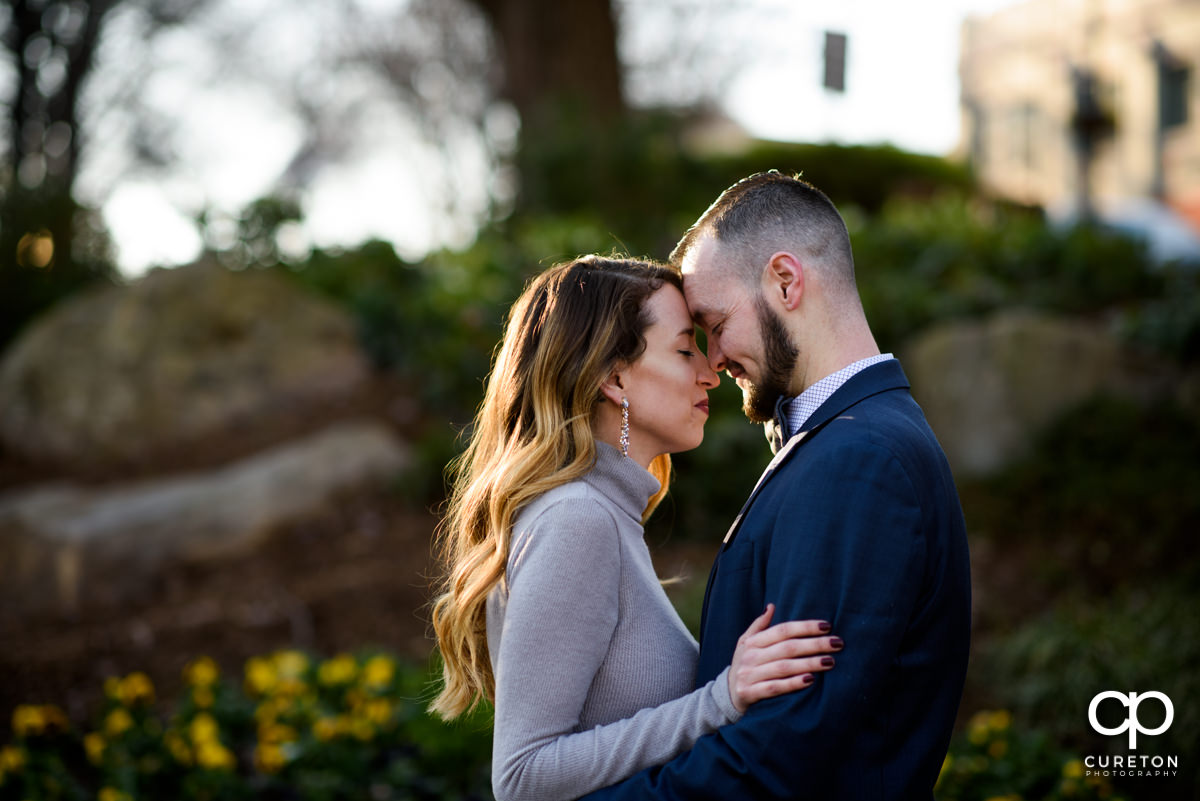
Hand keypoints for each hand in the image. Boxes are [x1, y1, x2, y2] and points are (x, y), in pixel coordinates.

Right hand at [727, 603, 841, 712]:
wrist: (726, 694)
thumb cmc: (745, 664)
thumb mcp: (746, 642)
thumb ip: (759, 625)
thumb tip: (772, 606)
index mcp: (752, 641)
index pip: (782, 630)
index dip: (805, 627)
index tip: (827, 626)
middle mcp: (750, 656)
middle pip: (787, 648)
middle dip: (814, 645)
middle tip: (837, 643)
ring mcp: (750, 675)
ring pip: (784, 667)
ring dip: (809, 664)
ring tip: (830, 661)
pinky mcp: (750, 693)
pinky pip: (775, 687)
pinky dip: (793, 683)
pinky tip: (810, 680)